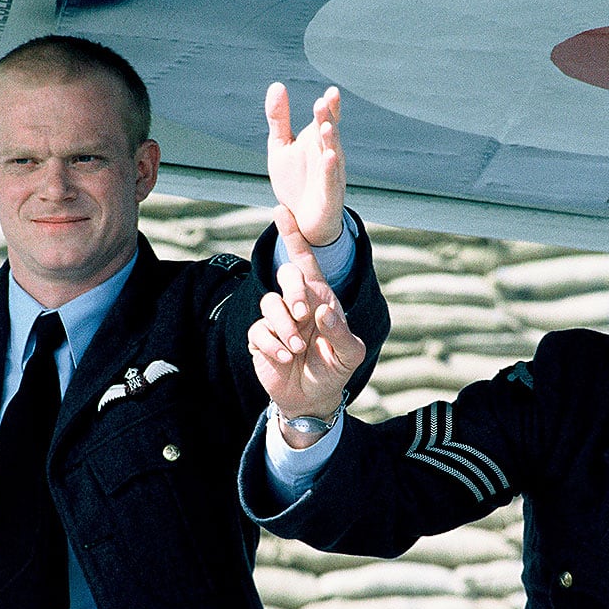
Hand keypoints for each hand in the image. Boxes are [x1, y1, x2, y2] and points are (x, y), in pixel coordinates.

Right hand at [249, 206, 364, 445]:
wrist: (312, 398)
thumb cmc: (334, 370)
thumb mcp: (350, 354)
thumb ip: (341, 332)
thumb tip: (322, 310)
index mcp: (320, 298)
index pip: (304, 260)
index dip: (292, 235)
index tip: (281, 210)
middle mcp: (296, 303)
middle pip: (285, 276)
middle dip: (293, 292)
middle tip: (304, 315)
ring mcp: (277, 320)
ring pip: (269, 304)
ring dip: (284, 326)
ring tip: (297, 349)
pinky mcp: (261, 339)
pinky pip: (259, 331)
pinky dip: (271, 345)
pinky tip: (284, 358)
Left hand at [266, 82, 344, 246]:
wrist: (301, 221)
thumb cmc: (295, 181)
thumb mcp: (280, 146)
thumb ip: (279, 118)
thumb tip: (277, 85)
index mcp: (317, 142)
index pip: (325, 120)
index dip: (330, 107)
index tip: (331, 92)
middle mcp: (328, 156)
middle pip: (329, 134)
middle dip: (327, 119)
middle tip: (322, 102)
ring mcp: (331, 176)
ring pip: (333, 155)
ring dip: (330, 141)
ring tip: (325, 126)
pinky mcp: (329, 196)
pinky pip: (330, 181)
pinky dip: (330, 169)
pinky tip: (330, 156)